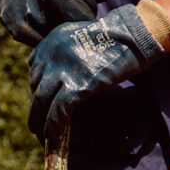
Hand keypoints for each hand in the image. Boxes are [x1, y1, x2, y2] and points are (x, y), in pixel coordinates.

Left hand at [28, 5, 166, 137]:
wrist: (135, 34)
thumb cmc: (117, 37)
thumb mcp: (83, 38)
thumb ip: (69, 53)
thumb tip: (63, 78)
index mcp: (53, 39)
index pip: (35, 67)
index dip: (37, 86)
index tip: (43, 99)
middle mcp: (53, 52)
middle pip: (35, 84)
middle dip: (36, 105)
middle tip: (37, 120)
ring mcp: (64, 69)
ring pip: (41, 100)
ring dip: (38, 119)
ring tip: (41, 133)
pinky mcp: (78, 85)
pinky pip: (58, 110)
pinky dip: (53, 125)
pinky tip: (53, 136)